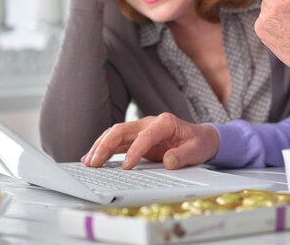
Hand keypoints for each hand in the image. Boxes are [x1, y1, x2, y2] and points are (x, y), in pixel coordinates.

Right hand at [82, 113, 219, 169]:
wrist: (200, 138)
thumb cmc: (199, 142)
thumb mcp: (197, 150)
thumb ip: (183, 156)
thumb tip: (168, 161)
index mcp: (165, 122)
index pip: (145, 136)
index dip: (134, 151)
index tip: (127, 167)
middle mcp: (149, 123)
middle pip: (122, 130)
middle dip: (106, 145)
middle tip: (95, 162)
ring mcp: (141, 129)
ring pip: (115, 134)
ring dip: (100, 147)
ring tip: (89, 162)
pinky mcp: (137, 138)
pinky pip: (117, 142)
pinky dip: (104, 149)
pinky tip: (94, 158)